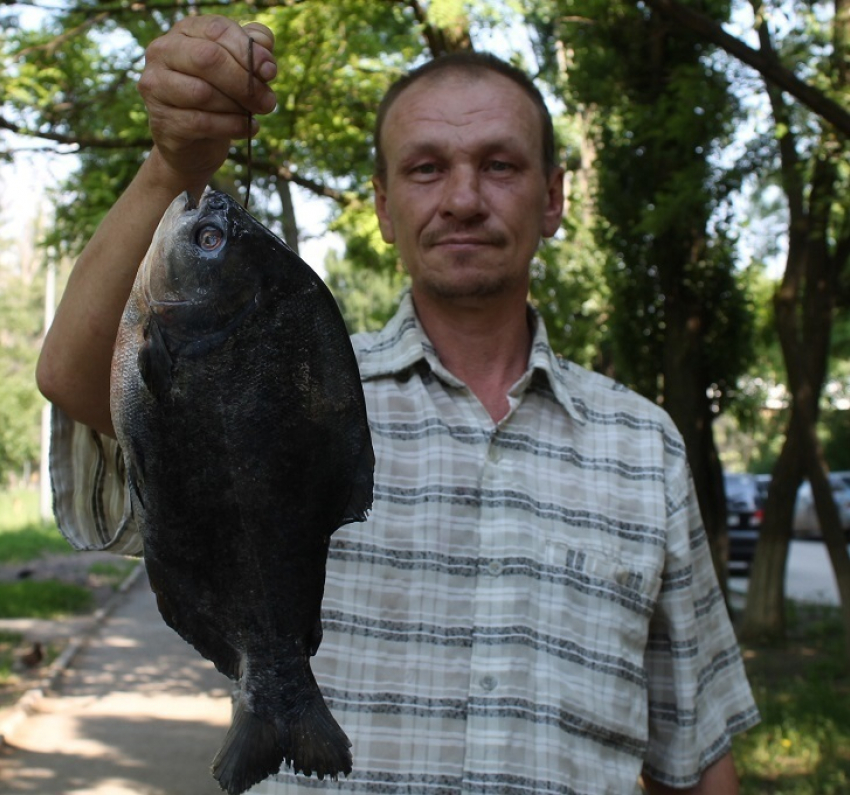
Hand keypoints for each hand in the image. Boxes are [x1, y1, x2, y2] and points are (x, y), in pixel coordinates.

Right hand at [138, 15, 276, 187]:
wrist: (196, 141)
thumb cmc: (220, 96)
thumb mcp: (239, 67)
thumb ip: (253, 50)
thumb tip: (265, 57)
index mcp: (185, 31)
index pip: (217, 30)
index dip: (248, 51)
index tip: (270, 72)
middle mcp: (163, 52)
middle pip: (208, 58)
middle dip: (244, 82)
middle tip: (268, 101)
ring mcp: (156, 86)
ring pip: (203, 93)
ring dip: (238, 107)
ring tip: (253, 115)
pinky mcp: (163, 120)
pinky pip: (202, 122)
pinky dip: (232, 127)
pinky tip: (247, 129)